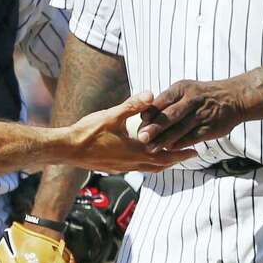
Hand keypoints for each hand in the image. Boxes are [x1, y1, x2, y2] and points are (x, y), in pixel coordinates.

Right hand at [64, 93, 195, 171]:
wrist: (67, 149)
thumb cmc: (88, 132)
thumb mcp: (111, 115)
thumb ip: (133, 105)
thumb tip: (152, 94)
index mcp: (134, 151)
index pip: (165, 155)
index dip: (181, 153)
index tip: (195, 149)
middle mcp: (131, 163)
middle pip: (160, 165)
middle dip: (176, 159)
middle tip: (190, 155)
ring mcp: (121, 168)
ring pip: (148, 168)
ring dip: (161, 163)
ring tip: (170, 157)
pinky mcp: (112, 168)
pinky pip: (136, 168)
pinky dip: (147, 163)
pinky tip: (143, 156)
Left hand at [134, 78, 247, 151]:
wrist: (233, 98)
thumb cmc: (200, 95)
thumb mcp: (184, 90)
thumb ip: (166, 101)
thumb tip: (143, 115)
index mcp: (182, 88)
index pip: (162, 100)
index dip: (150, 112)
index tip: (139, 122)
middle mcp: (192, 99)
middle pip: (170, 115)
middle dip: (155, 128)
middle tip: (141, 138)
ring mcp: (202, 114)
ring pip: (180, 129)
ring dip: (164, 140)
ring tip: (152, 148)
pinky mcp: (211, 127)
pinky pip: (193, 137)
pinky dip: (180, 144)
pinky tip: (170, 149)